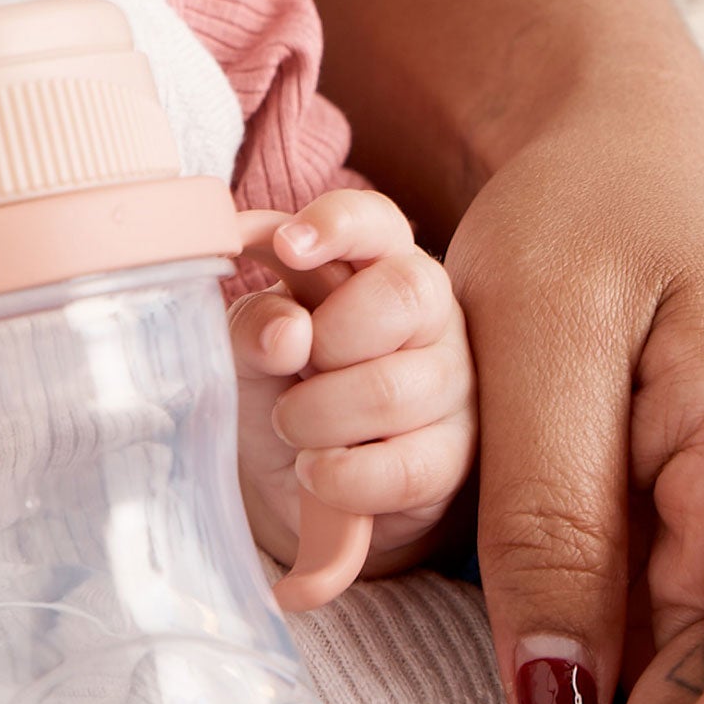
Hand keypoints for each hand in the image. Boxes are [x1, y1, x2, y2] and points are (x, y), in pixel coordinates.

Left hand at [228, 188, 474, 571]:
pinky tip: (316, 470)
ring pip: (395, 389)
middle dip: (330, 337)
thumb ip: (253, 325)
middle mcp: (430, 313)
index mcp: (375, 264)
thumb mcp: (247, 349)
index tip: (288, 247)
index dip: (338, 223)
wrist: (294, 482)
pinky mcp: (456, 457)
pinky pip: (405, 467)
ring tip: (292, 427)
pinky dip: (342, 474)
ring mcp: (453, 384)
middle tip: (293, 368)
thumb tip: (287, 332)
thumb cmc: (278, 388)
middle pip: (404, 294)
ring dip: (318, 417)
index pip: (377, 221)